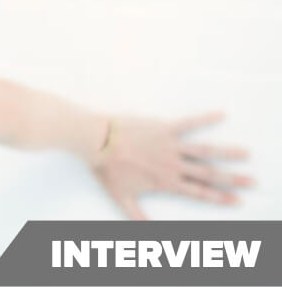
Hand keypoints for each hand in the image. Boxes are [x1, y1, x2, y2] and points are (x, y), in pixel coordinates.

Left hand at [88, 110, 254, 219]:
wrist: (96, 142)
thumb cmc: (106, 169)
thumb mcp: (121, 198)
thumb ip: (136, 216)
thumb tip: (145, 233)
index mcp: (166, 182)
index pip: (198, 192)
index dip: (219, 197)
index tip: (237, 201)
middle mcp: (173, 165)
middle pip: (209, 174)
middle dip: (232, 179)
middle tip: (252, 181)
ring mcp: (170, 146)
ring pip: (204, 151)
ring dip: (227, 153)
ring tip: (245, 153)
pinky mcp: (163, 128)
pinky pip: (188, 122)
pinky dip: (204, 118)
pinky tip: (221, 114)